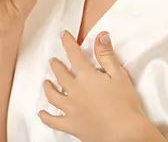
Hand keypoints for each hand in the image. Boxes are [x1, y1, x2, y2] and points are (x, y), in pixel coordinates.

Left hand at [39, 31, 165, 141]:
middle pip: (61, 74)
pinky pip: (53, 120)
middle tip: (54, 60)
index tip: (64, 35)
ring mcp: (70, 109)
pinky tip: (42, 113)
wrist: (124, 132)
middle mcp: (74, 91)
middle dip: (57, 65)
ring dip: (48, 87)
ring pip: (53, 95)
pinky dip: (46, 116)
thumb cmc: (125, 103)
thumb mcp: (119, 75)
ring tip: (46, 82)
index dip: (68, 43)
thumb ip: (107, 55)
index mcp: (86, 76)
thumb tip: (100, 35)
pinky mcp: (71, 125)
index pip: (74, 54)